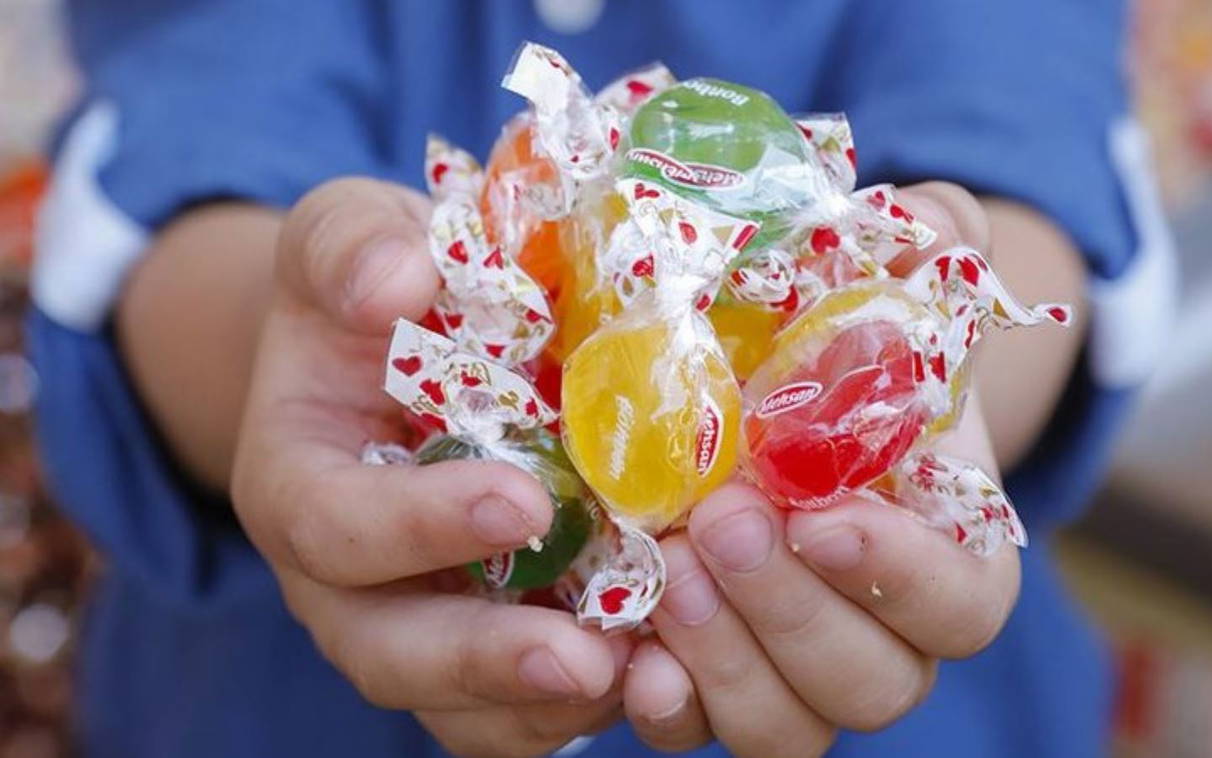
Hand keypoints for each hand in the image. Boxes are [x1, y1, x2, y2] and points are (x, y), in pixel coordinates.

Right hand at [231, 178, 627, 756]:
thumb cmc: (374, 288)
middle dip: (484, 662)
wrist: (402, 345)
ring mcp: (416, 616)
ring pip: (459, 706)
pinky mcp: (488, 635)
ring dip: (548, 704)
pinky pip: (520, 706)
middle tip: (581, 658)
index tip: (521, 502)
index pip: (333, 526)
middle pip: (389, 651)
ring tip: (642, 676)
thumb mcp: (346, 234)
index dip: (417, 526)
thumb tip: (394, 283)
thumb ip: (351, 247)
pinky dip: (587, 703)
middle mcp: (345, 576)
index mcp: (299, 479)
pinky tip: (663, 670)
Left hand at [622, 184, 1021, 756]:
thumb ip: (931, 242)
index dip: (901, 578)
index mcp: (950, 556)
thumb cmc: (851, 343)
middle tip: (717, 523)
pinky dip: (667, 706)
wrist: (778, 399)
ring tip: (664, 569)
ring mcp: (796, 669)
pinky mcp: (716, 679)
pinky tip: (627, 651)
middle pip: (871, 682)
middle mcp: (884, 635)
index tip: (826, 517)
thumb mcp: (892, 275)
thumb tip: (928, 225)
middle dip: (791, 613)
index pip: (960, 604)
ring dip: (727, 664)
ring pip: (788, 728)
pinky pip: (699, 731)